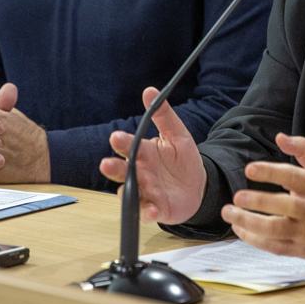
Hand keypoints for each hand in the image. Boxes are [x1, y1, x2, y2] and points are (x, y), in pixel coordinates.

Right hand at [99, 87, 206, 224]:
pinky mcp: (156, 209)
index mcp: (144, 153)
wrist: (198, 186)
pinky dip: (146, 212)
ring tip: (124, 190)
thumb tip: (150, 91)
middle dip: (114, 168)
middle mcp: (141, 173)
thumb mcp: (178, 135)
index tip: (116, 137)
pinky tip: (149, 211)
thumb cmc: (182, 159)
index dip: (122, 142)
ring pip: (130, 192)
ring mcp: (146, 192)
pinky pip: (148, 212)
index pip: (129, 146)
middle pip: (123, 170)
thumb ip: (163, 115)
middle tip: (106, 164)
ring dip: (126, 192)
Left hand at [220, 133, 304, 259]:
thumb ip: (304, 149)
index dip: (271, 173)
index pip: (293, 178)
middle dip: (258, 202)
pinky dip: (253, 239)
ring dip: (248, 223)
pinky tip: (238, 228)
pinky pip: (272, 246)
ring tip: (228, 213)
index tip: (249, 169)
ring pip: (275, 230)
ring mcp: (304, 232)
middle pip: (284, 207)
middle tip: (237, 196)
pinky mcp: (298, 249)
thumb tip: (280, 137)